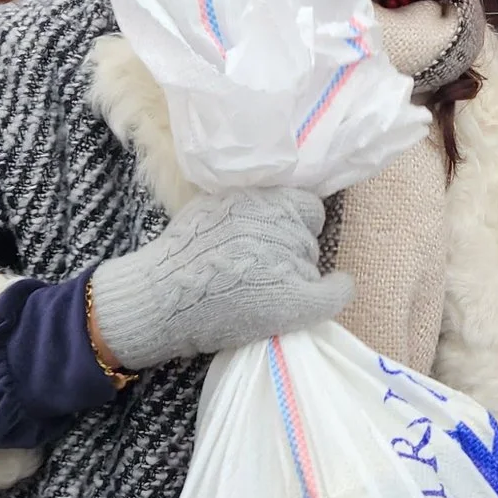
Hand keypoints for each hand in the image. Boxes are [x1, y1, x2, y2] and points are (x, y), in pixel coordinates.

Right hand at [88, 187, 352, 369]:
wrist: (161, 299)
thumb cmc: (178, 258)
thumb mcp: (210, 208)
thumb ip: (244, 203)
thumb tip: (270, 204)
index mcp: (259, 198)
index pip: (304, 205)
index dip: (295, 222)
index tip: (278, 237)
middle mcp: (279, 223)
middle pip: (307, 237)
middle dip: (291, 250)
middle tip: (260, 269)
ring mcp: (288, 260)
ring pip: (312, 265)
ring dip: (297, 274)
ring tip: (261, 288)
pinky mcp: (293, 298)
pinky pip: (333, 293)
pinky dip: (335, 290)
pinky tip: (334, 288)